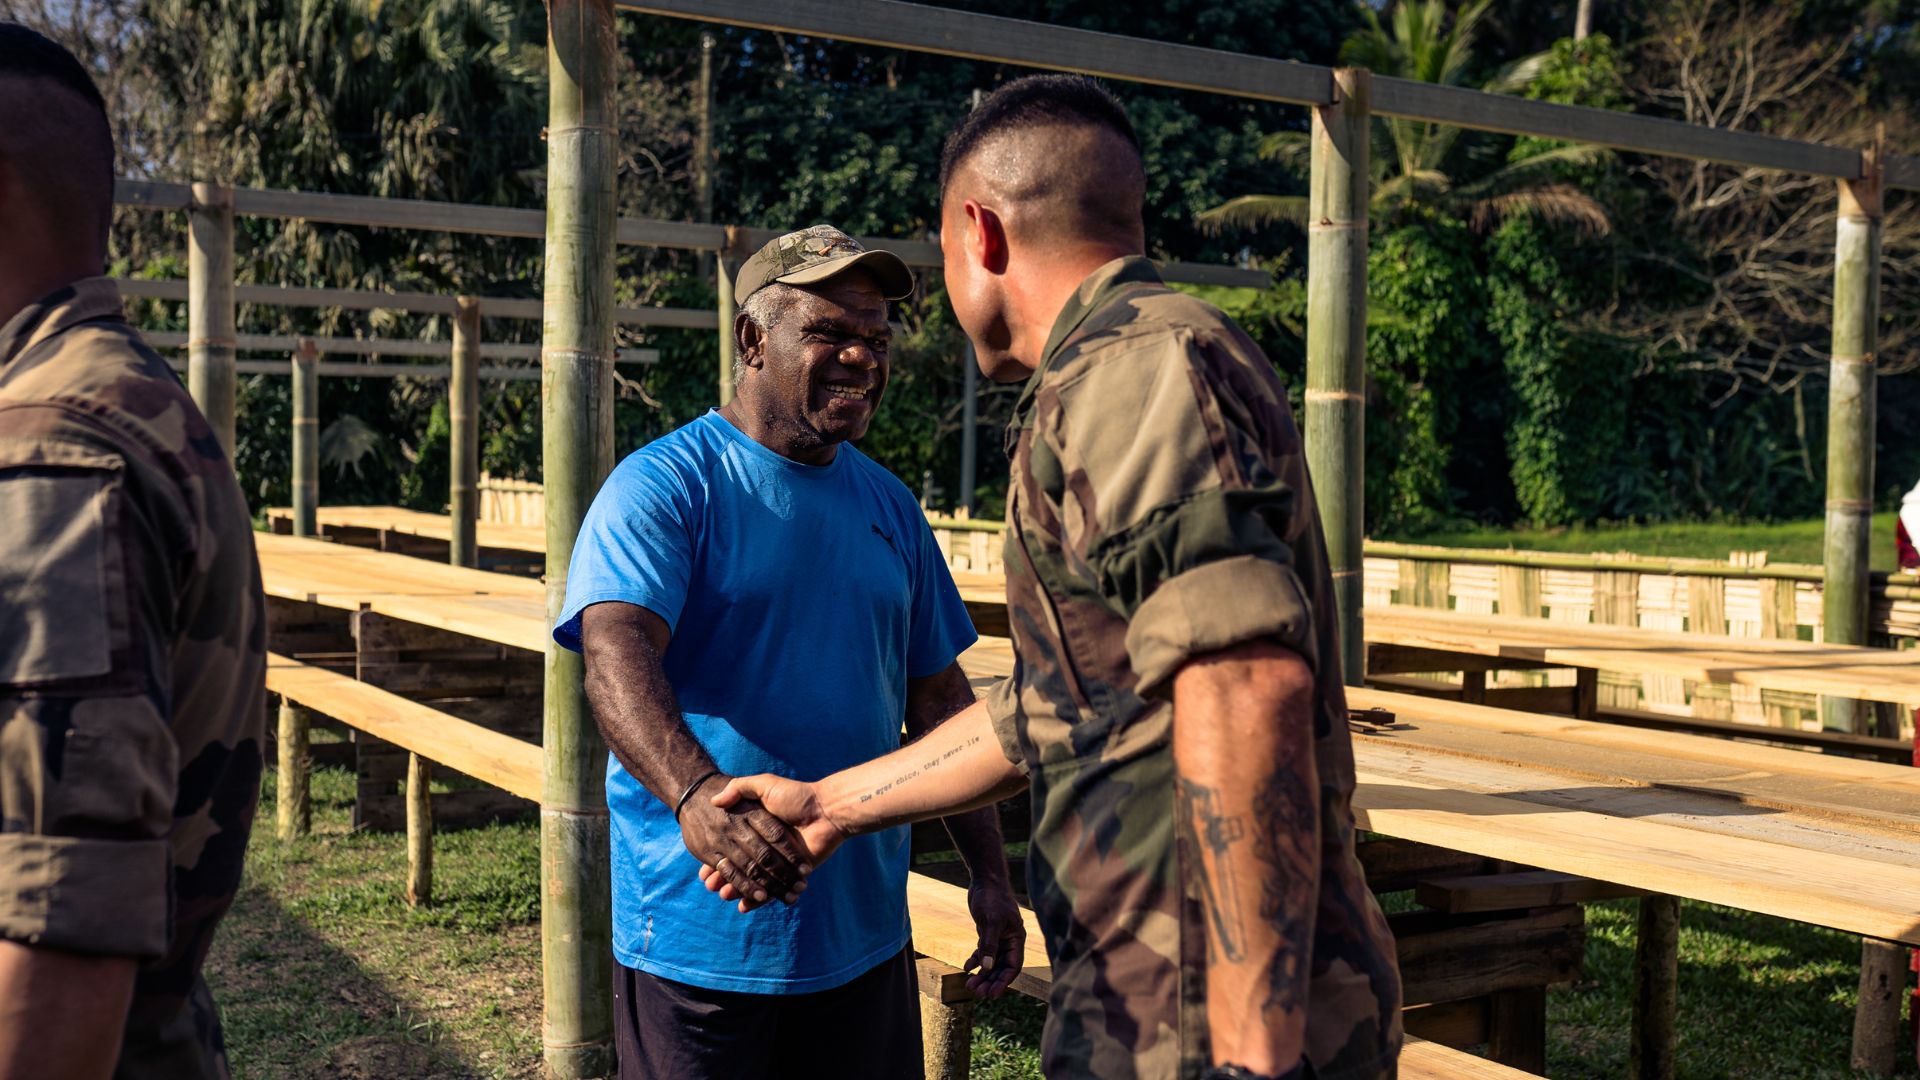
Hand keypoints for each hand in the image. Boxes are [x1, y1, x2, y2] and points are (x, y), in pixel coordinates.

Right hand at [698, 774, 849, 911]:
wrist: (828, 811)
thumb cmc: (797, 795)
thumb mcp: (765, 785)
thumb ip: (741, 788)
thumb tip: (715, 800)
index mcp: (756, 828)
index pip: (732, 847)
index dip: (717, 859)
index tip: (704, 870)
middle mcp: (765, 846)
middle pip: (740, 867)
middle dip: (725, 878)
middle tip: (711, 887)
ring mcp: (778, 862)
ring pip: (754, 881)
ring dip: (739, 890)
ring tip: (724, 896)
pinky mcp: (791, 874)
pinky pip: (772, 891)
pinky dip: (758, 900)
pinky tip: (744, 906)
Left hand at [963, 877, 1025, 997]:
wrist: (985, 880)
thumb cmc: (992, 898)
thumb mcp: (991, 921)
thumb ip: (989, 945)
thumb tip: (986, 969)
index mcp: (1017, 938)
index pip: (1013, 966)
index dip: (1004, 982)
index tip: (992, 994)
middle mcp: (1010, 941)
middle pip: (1001, 968)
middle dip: (991, 981)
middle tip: (978, 993)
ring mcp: (998, 938)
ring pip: (991, 962)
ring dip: (982, 974)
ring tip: (970, 985)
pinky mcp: (987, 933)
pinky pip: (983, 953)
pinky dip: (975, 961)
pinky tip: (966, 968)